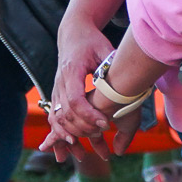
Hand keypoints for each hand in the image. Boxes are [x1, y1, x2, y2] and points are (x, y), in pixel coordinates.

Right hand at [48, 18, 117, 144]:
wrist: (73, 33)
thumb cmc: (91, 40)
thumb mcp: (104, 48)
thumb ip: (111, 64)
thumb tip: (126, 80)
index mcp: (72, 70)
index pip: (75, 98)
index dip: (89, 114)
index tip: (105, 123)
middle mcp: (60, 81)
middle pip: (64, 112)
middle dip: (82, 127)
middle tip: (102, 134)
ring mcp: (56, 88)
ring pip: (56, 117)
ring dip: (68, 134)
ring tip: (84, 148)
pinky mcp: (56, 93)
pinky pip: (54, 116)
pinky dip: (59, 132)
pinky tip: (69, 144)